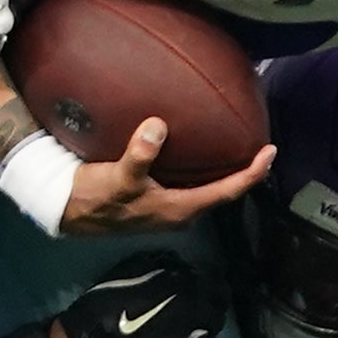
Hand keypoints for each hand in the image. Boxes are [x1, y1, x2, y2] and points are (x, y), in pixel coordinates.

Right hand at [58, 252, 229, 337]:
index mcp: (183, 288)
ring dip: (204, 333)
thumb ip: (156, 265)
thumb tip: (178, 264)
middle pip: (219, 309)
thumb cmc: (103, 309)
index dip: (210, 282)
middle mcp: (196, 315)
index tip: (202, 284)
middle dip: (210, 307)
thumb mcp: (124, 274)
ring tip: (187, 336)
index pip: (215, 281)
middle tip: (196, 310)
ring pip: (214, 337)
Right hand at [61, 118, 273, 235]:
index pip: (227, 192)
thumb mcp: (119, 177)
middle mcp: (179, 211)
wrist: (66, 211)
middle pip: (221, 191)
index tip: (270, 151)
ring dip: (220, 169)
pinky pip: (187, 181)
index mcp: (180, 210)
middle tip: (256, 142)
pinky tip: (194, 149)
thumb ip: (140, 154)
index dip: (252, 174)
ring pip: (204, 187)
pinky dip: (198, 166)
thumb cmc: (96, 198)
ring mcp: (166, 207)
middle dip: (241, 171)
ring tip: (233, 143)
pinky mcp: (154, 199)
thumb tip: (159, 126)